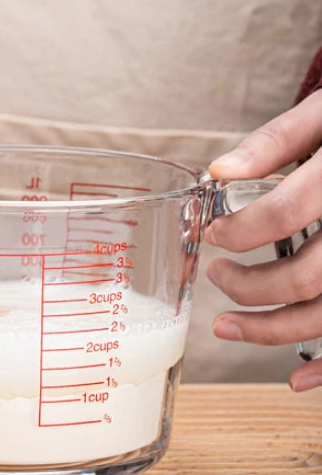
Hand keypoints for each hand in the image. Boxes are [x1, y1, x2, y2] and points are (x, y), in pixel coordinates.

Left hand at [206, 90, 321, 391]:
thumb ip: (275, 141)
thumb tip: (218, 171)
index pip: (285, 213)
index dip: (239, 229)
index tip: (213, 233)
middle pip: (307, 276)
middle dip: (249, 285)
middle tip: (217, 275)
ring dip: (274, 330)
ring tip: (227, 326)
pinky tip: (297, 379)